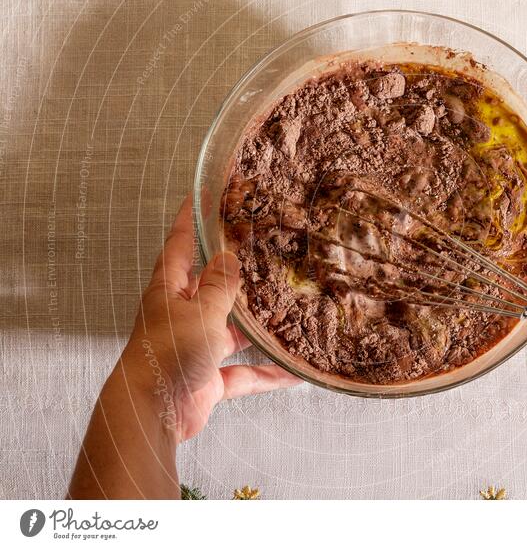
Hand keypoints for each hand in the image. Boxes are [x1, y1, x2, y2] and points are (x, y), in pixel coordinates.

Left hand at [119, 195, 300, 441]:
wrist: (152, 412)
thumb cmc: (168, 354)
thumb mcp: (200, 312)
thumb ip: (219, 286)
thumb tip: (230, 257)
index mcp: (170, 290)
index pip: (182, 245)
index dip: (193, 220)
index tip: (204, 194)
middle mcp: (182, 315)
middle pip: (213, 286)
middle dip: (237, 272)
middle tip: (265, 251)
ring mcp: (196, 346)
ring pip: (233, 330)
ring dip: (258, 327)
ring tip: (291, 312)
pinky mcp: (208, 377)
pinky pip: (243, 372)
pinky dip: (266, 374)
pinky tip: (293, 373)